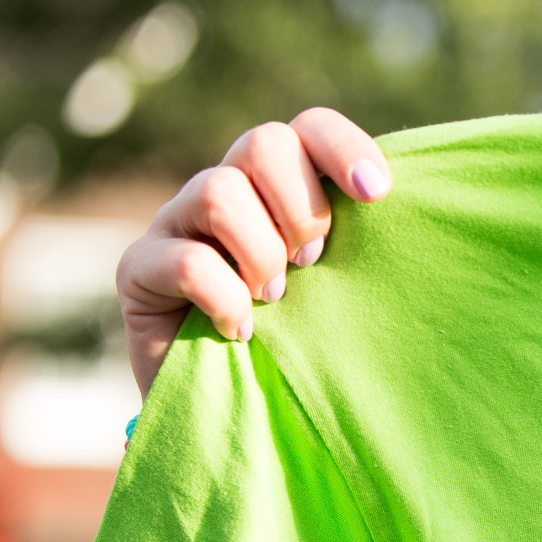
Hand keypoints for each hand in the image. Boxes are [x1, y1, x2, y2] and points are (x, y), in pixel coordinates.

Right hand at [114, 109, 390, 392]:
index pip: (308, 129)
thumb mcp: (341, 292)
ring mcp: (177, 223)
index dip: (343, 148)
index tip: (377, 194)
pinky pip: (188, 261)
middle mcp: (226, 190)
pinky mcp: (140, 267)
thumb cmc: (302, 347)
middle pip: (263, 143)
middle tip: (312, 264)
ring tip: (276, 300)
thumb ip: (366, 249)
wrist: (233, 412)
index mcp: (279, 187)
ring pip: (219, 192)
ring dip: (262, 254)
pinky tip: (241, 330)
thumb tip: (402, 207)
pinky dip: (226, 298)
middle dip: (301, 208)